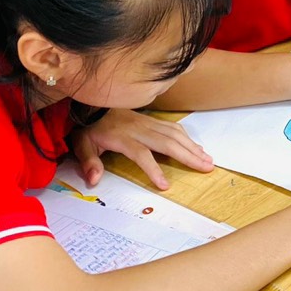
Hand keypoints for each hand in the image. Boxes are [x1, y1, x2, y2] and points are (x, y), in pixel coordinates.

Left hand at [69, 109, 213, 190]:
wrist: (92, 104)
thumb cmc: (89, 128)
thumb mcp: (82, 145)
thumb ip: (89, 163)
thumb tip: (94, 180)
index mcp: (123, 137)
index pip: (142, 154)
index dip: (154, 169)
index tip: (165, 185)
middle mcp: (139, 128)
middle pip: (168, 142)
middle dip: (189, 156)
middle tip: (206, 167)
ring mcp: (148, 122)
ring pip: (175, 133)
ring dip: (193, 147)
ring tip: (208, 159)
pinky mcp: (152, 119)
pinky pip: (173, 127)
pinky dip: (187, 137)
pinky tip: (195, 146)